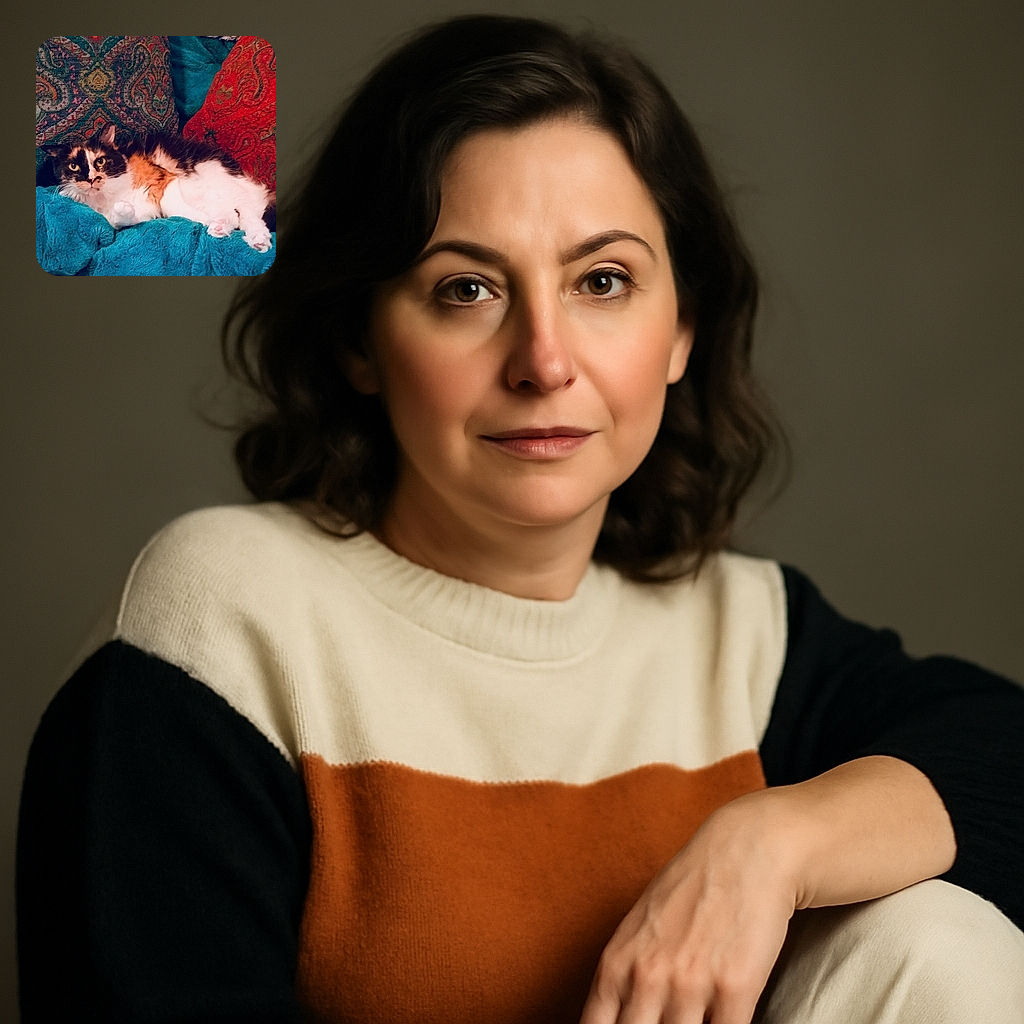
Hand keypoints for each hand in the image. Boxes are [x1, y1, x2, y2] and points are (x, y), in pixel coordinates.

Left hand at [579, 792, 797, 1023]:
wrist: (745, 850)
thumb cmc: (691, 886)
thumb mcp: (640, 927)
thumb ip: (625, 976)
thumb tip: (614, 1019)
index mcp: (617, 963)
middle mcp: (647, 976)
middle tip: (664, 1023)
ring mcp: (689, 983)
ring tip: (696, 1018)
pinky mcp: (735, 988)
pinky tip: (723, 1020)